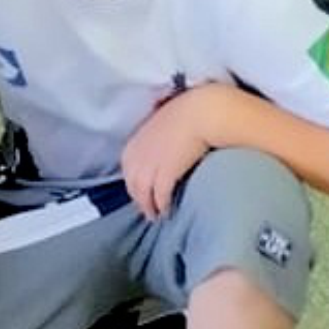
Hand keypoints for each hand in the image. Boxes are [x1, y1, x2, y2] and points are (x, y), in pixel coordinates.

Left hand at [119, 88, 216, 218]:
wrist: (200, 113)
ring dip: (150, 208)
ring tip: (157, 216)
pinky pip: (160, 195)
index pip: (128, 173)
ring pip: (144, 195)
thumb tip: (155, 150)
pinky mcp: (166, 173)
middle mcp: (136, 157)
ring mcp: (150, 165)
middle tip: (148, 211)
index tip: (141, 195)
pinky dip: (162, 205)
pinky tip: (167, 210)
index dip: (135, 186)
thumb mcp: (157, 127)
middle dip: (140, 200)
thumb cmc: (184, 115)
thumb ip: (150, 141)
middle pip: (133, 187)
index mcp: (132, 145)